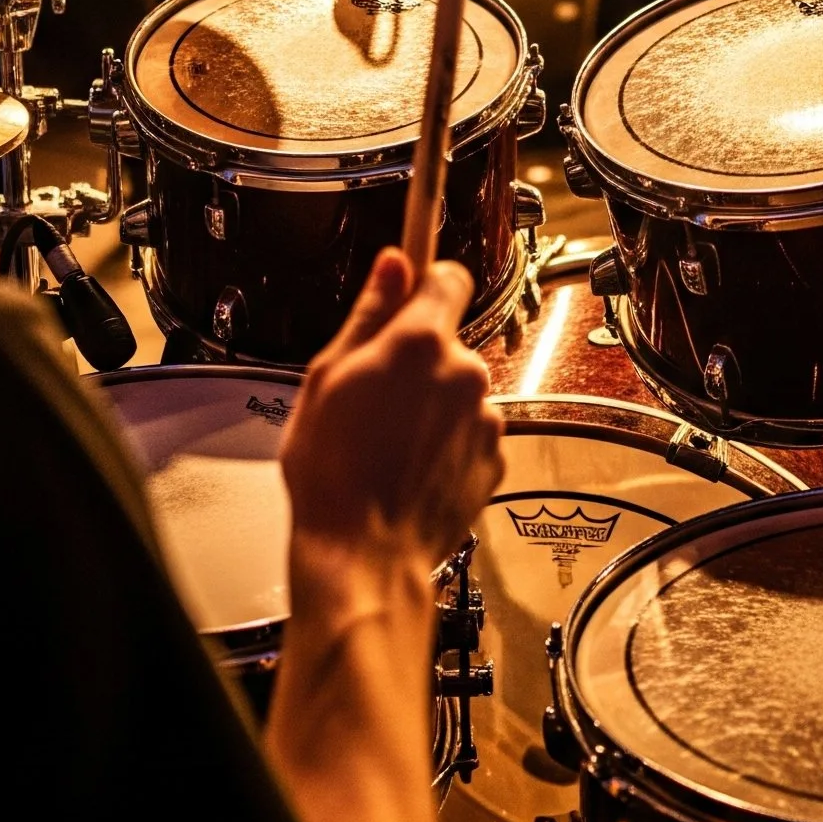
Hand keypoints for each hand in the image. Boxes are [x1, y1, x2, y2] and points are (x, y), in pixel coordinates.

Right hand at [282, 248, 503, 568]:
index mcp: (421, 343)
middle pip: (447, 343)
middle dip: (415, 361)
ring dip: (431, 406)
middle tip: (372, 396)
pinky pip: (470, 433)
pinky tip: (409, 467)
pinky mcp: (494, 459)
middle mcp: (465, 374)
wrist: (365, 556)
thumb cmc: (334, 476)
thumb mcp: (328, 379)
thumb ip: (369, 314)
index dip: (425, 283)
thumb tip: (392, 265)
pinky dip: (446, 443)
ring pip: (457, 392)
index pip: (447, 276)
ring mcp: (485, 419)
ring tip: (386, 443)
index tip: (408, 290)